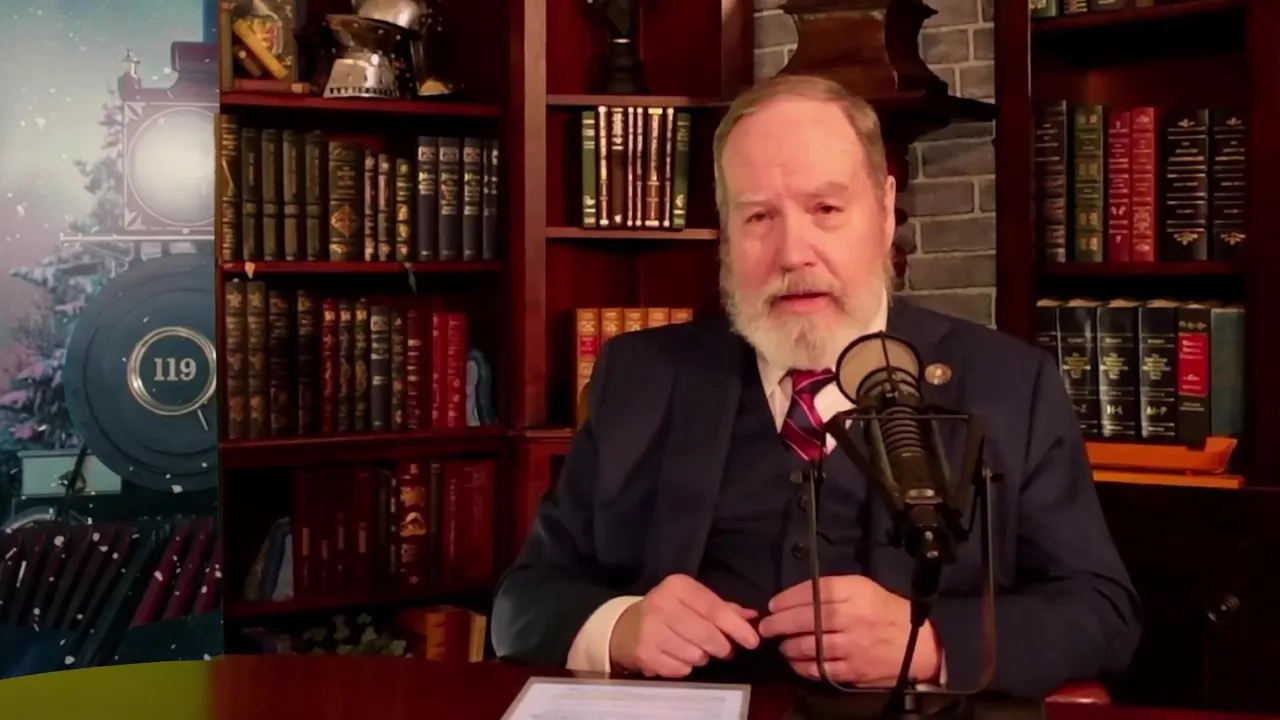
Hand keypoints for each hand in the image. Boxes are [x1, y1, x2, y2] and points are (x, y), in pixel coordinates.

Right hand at [609, 574, 760, 677]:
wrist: (626, 627)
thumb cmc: (668, 611)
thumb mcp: (693, 601)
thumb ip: (723, 608)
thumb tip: (752, 618)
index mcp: (678, 586)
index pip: (714, 608)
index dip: (736, 627)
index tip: (752, 641)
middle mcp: (662, 604)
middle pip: (707, 634)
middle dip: (722, 647)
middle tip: (724, 649)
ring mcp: (651, 630)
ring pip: (695, 655)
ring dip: (703, 657)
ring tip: (696, 650)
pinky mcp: (645, 653)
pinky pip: (681, 669)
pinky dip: (686, 667)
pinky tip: (679, 656)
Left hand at [757, 576, 939, 685]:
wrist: (918, 645)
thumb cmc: (887, 611)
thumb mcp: (864, 588)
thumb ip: (833, 589)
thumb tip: (797, 597)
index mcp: (854, 593)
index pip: (811, 593)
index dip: (786, 599)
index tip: (772, 605)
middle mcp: (850, 618)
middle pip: (803, 620)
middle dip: (778, 623)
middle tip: (765, 627)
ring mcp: (851, 646)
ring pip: (807, 646)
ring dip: (788, 646)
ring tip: (782, 645)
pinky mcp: (852, 670)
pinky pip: (819, 669)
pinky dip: (803, 666)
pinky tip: (797, 662)